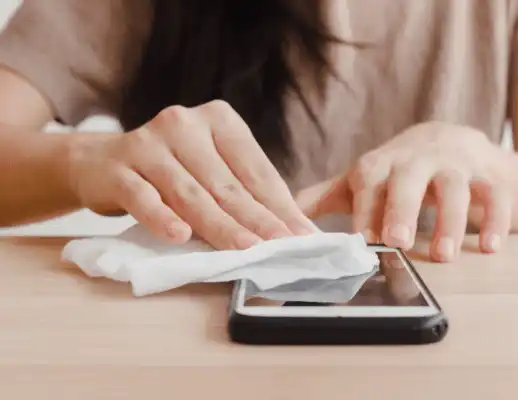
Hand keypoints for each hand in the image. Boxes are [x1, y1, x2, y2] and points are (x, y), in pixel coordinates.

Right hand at [66, 100, 315, 248]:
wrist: (100, 163)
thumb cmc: (172, 171)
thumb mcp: (212, 170)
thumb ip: (245, 192)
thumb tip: (293, 229)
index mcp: (219, 120)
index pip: (256, 171)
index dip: (281, 207)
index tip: (303, 237)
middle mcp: (184, 124)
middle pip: (227, 185)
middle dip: (258, 221)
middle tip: (282, 249)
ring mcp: (148, 143)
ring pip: (191, 193)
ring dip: (220, 226)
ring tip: (245, 250)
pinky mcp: (117, 167)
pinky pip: (142, 196)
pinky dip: (161, 217)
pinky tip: (179, 236)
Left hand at [295, 123, 511, 261]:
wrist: (458, 142)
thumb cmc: (402, 170)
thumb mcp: (365, 179)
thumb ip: (325, 197)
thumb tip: (281, 221)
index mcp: (384, 161)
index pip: (371, 180)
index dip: (365, 208)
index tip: (361, 241)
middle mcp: (420, 157)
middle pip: (411, 178)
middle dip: (403, 208)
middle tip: (397, 241)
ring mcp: (458, 164)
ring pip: (456, 187)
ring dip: (451, 221)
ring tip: (444, 256)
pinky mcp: (491, 175)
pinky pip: (497, 195)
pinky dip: (496, 221)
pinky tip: (491, 248)